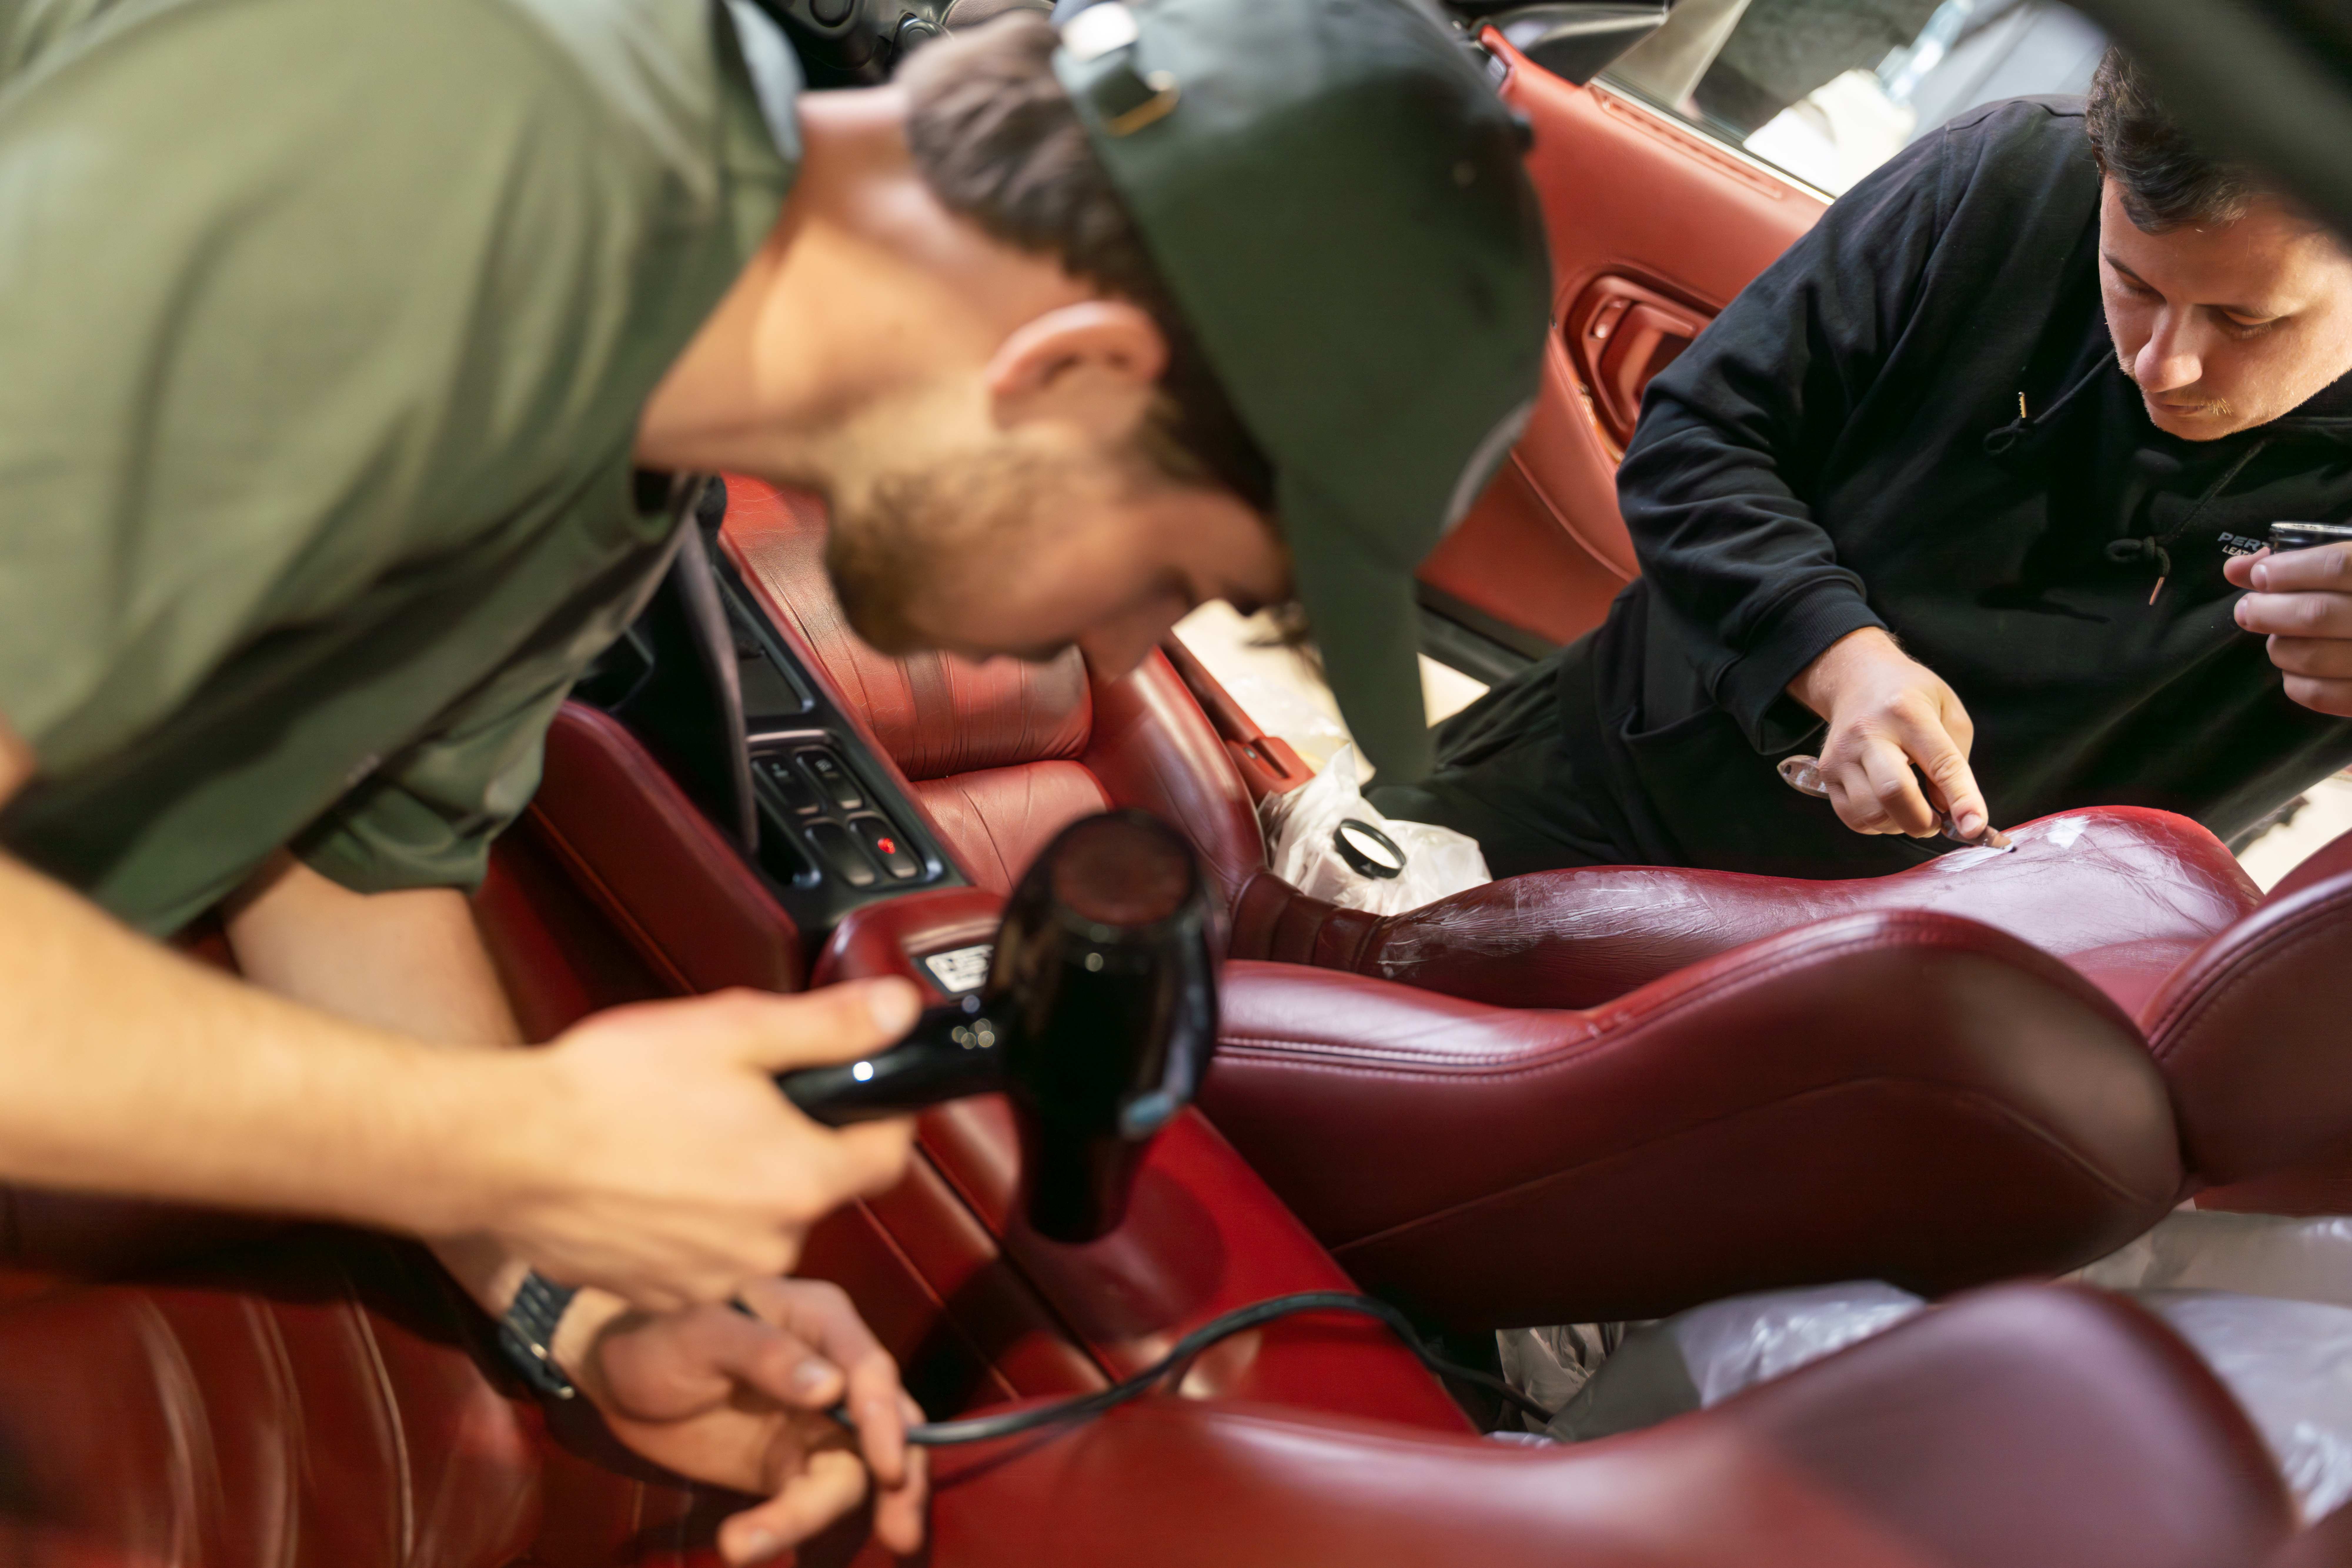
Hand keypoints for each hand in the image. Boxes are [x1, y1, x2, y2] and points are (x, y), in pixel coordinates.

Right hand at [475, 979, 920, 1311]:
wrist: (508, 1151)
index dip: (879, 1116)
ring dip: (738, 1187)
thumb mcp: (735, 1029)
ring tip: (681, 1139)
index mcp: (800, 1178)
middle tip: (738, 1102)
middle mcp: (769, 1242)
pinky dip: (690, 1223)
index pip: (888, 1154)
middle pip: (816, 1188)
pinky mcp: (663, 1294)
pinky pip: (704, 1255)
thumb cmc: (611, 1088)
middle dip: (793, 1145)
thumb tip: (899, 1012)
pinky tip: (649, 1182)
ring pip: (758, 1223)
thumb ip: (830, 1026)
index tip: (851, 1091)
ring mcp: (715, 1276)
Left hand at [571, 1278, 926, 1562]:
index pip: (870, 1369)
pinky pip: (806, 1502)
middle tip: (898, 1537)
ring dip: (815, 1518)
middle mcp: (834, 1371)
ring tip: (746, 1547)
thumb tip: (829, 1388)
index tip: (884, 1469)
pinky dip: (784, 1529)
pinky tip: (741, 1545)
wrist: (617, 1372)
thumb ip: (765, 1355)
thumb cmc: (659, 1331)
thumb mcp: (701, 1333)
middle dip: (897, 1482)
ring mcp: (816, 1422)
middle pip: (884, 1428)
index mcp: (821, 1321)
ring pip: (850, 1475)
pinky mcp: (790, 1466)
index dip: (885, 1419)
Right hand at [1786, 628, 1986, 838]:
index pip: (1940, 763)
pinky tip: (1888, 808)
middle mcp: (1868, 733)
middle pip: (1894, 792)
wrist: (1856, 679)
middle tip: (1936, 821)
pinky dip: (1877, 824)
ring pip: (1871, 813)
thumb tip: (1950, 811)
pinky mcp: (1826, 773)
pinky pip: (1852, 817)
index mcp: (1907, 712)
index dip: (1961, 799)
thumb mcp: (1948, 712)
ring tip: (1912, 811)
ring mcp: (1842, 755)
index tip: (1974, 827)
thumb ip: (1954, 762)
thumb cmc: (1910, 696)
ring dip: (1900, 825)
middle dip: (1922, 821)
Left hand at [2228, 544, 2351, 715]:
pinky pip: (2324, 695)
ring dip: (2280, 647)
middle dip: (2268, 611)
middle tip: (2249, 610)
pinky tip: (2296, 670)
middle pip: (2316, 613)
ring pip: (2312, 656)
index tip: (2261, 576)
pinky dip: (2296, 682)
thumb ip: (2305, 559)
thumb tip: (2236, 568)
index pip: (2337, 565)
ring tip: (2279, 639)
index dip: (2290, 570)